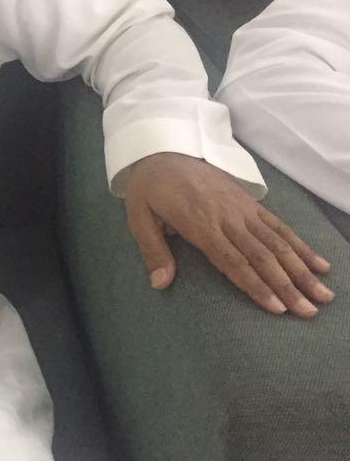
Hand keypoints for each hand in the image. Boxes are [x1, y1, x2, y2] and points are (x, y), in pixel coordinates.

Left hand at [124, 152, 333, 316]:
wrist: (164, 148)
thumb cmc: (150, 188)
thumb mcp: (138, 216)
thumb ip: (152, 250)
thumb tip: (160, 283)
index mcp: (199, 223)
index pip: (232, 261)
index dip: (255, 285)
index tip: (277, 308)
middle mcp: (227, 217)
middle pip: (262, 256)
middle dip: (288, 285)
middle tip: (309, 311)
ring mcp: (243, 209)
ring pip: (277, 242)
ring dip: (302, 269)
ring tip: (323, 294)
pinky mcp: (250, 203)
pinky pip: (279, 226)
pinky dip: (301, 246)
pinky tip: (320, 264)